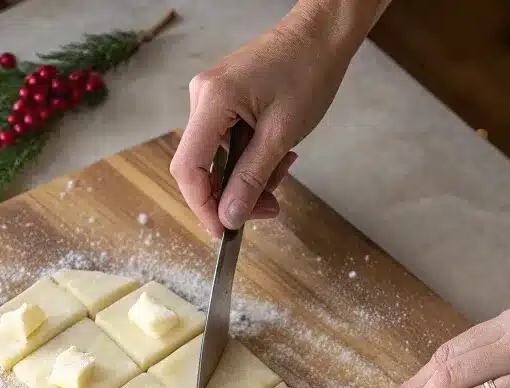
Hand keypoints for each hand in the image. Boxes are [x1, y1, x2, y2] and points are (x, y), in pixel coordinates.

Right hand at [169, 2, 373, 235]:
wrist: (320, 36)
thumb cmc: (307, 73)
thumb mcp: (281, 135)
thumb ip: (251, 179)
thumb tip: (229, 217)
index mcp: (212, 101)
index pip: (189, 168)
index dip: (203, 206)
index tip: (224, 230)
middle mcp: (202, 99)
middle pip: (200, 168)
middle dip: (232, 196)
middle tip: (269, 208)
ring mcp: (210, 100)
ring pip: (217, 161)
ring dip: (248, 180)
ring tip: (282, 175)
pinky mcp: (223, 103)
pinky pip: (227, 146)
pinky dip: (250, 162)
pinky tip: (277, 158)